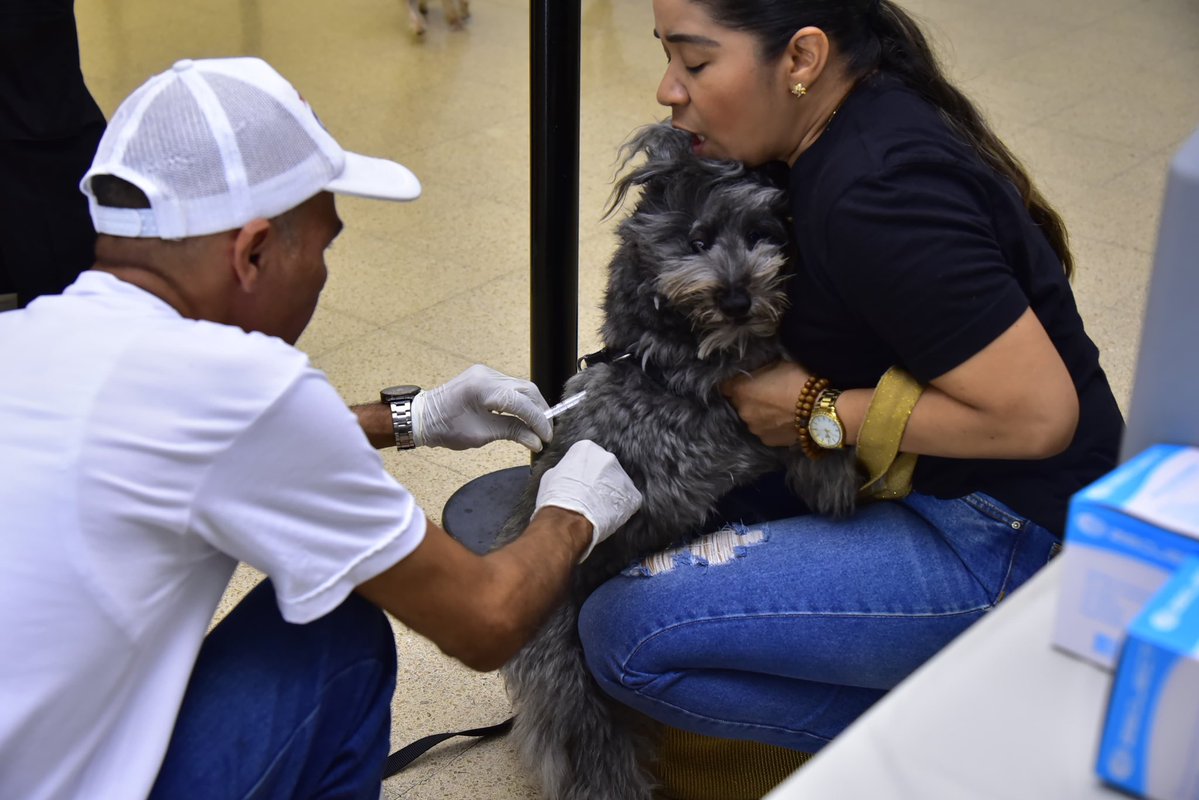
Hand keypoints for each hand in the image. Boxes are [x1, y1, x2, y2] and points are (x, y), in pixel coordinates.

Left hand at [412, 365, 552, 451]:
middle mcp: (487, 375)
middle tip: (546, 433)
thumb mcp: (481, 435)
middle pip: (527, 390)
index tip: (546, 437)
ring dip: (532, 406)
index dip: (538, 420)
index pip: (522, 402)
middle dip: (540, 411)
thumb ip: (512, 433)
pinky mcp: (485, 376)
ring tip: (538, 427)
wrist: (423, 417)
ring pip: (521, 387)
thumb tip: (535, 440)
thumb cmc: (445, 427)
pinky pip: (511, 386)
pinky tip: (524, 416)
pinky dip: (521, 401)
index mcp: (483, 388)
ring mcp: (486, 373)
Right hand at [534, 440, 642, 560]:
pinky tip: (608, 516)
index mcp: (586, 448)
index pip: (588, 456)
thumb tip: (567, 474)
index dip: (583, 471)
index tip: (580, 482)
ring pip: (618, 484)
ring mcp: (622, 476)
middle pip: (606, 467)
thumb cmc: (556, 500)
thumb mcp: (551, 476)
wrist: (567, 521)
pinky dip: (621, 508)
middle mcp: (608, 457)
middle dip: (599, 481)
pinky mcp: (633, 496)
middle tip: (590, 496)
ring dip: (610, 494)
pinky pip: (628, 500)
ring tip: (598, 508)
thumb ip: (565, 469)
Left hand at [721, 360, 808, 446]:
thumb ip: (759, 372)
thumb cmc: (797, 378)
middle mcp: (742, 411)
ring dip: (760, 415)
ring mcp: (754, 428)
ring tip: (778, 411)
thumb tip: (755, 375)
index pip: (725, 387)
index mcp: (740, 390)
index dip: (735, 384)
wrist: (817, 407)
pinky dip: (772, 427)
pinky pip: (765, 431)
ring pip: (752, 419)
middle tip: (768, 395)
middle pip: (739, 404)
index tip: (744, 382)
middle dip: (749, 400)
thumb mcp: (775, 365)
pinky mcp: (768, 441)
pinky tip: (784, 422)